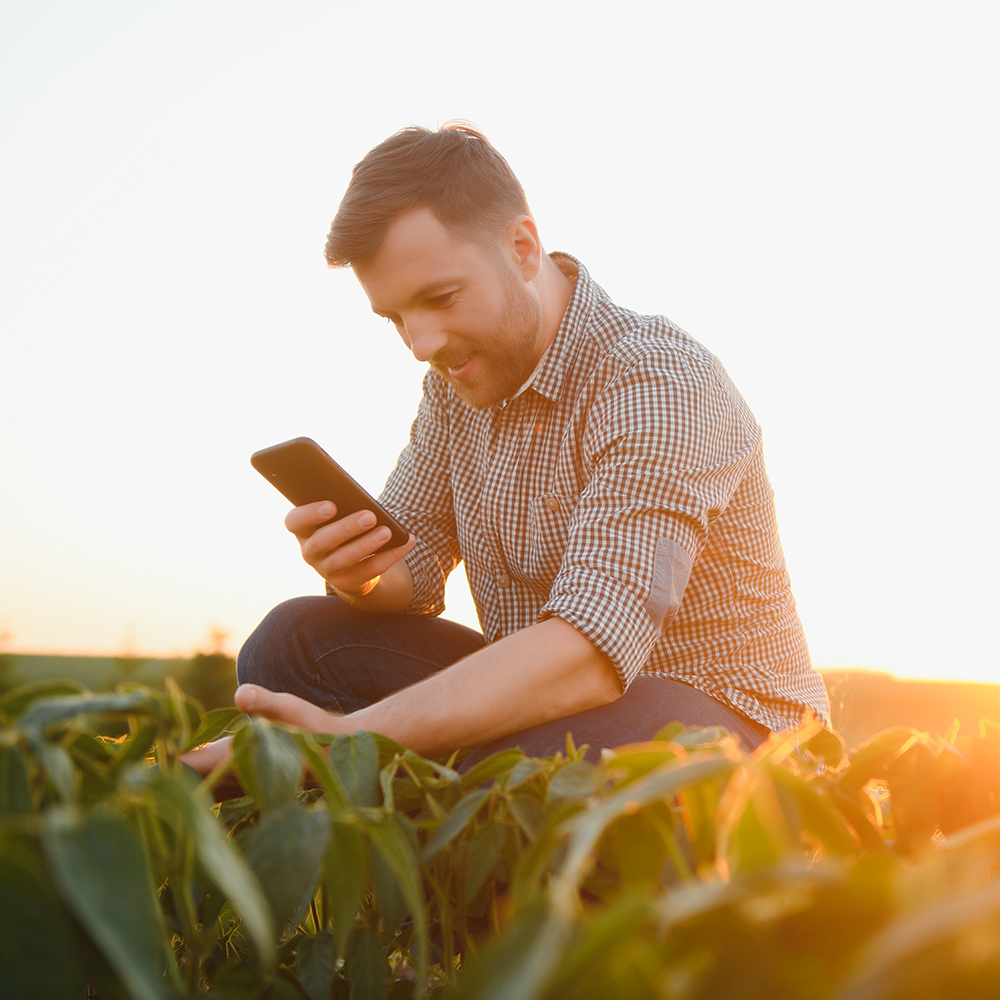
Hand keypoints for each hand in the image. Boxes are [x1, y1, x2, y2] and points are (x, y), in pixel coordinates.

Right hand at [285, 500, 414, 597]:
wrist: (351, 564)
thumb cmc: (344, 526)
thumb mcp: (339, 515)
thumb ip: (343, 504)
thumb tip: (362, 499)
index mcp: (304, 529)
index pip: (294, 521)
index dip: (309, 514)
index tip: (331, 505)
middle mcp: (310, 552)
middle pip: (321, 542)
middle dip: (346, 528)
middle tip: (370, 515)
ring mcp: (327, 570)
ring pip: (343, 560)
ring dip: (366, 544)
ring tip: (387, 531)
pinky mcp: (348, 583)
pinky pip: (370, 570)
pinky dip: (391, 556)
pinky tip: (406, 542)